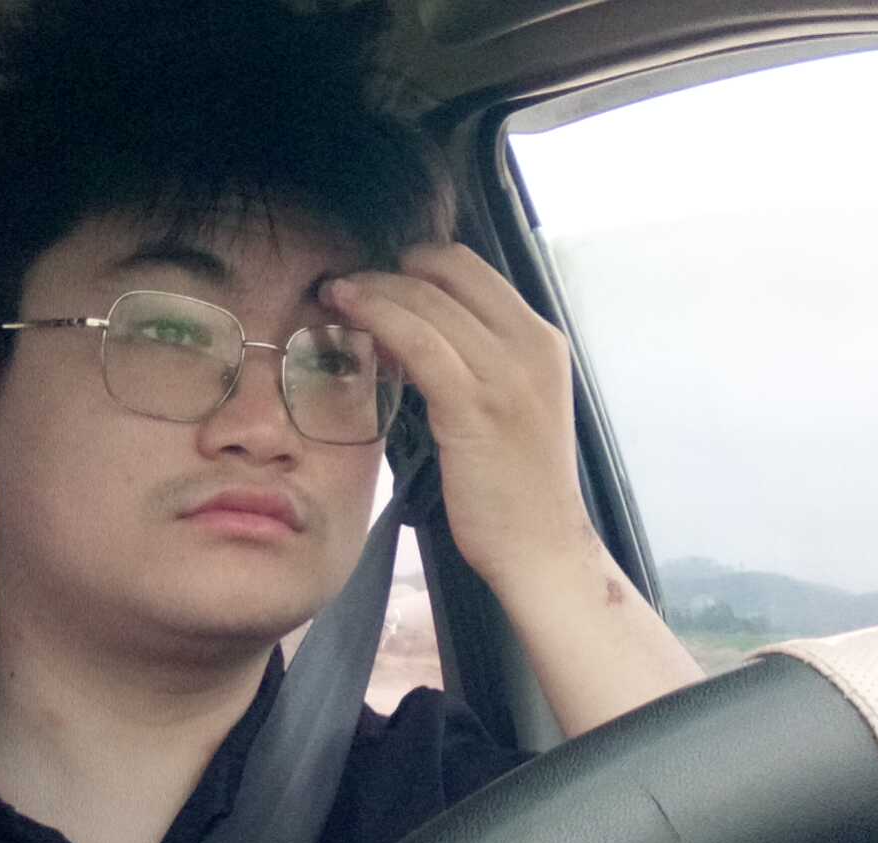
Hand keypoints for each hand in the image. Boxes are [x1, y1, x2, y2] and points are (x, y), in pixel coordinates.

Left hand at [322, 243, 593, 594]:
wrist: (541, 546)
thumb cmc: (518, 487)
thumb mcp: (514, 405)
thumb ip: (483, 362)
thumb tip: (427, 331)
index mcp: (541, 339)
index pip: (472, 269)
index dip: (419, 261)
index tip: (380, 277)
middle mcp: (531, 344)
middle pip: (448, 272)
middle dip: (389, 268)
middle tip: (347, 283)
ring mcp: (506, 374)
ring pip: (427, 301)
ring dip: (373, 288)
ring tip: (336, 294)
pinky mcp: (474, 406)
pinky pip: (418, 341)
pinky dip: (378, 318)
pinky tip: (350, 317)